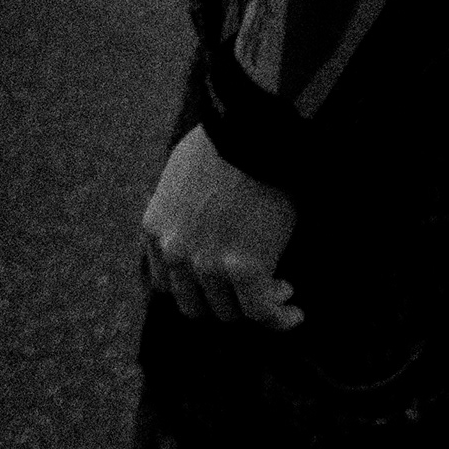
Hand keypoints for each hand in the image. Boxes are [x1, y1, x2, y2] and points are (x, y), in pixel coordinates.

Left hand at [140, 124, 303, 328]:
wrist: (255, 130)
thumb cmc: (225, 139)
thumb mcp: (179, 173)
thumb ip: (178, 209)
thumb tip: (197, 221)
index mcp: (155, 228)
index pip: (165, 283)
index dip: (194, 287)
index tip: (217, 283)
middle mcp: (175, 253)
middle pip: (195, 305)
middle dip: (223, 301)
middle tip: (248, 291)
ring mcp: (209, 264)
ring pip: (230, 312)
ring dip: (255, 307)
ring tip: (279, 291)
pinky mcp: (246, 269)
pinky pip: (262, 312)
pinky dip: (279, 319)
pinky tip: (294, 314)